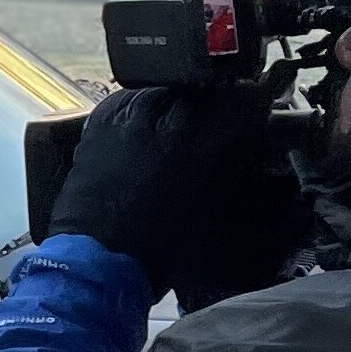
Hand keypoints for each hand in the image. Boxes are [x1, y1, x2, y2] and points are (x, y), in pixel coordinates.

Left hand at [46, 85, 283, 288]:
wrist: (97, 260)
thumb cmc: (157, 252)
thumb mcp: (207, 213)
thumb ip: (221, 173)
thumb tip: (230, 153)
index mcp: (200, 154)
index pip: (235, 107)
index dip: (248, 101)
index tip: (253, 100)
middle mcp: (166, 131)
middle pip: (197, 93)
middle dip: (210, 97)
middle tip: (215, 108)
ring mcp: (129, 127)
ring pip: (159, 91)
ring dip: (172, 98)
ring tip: (177, 110)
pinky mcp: (97, 130)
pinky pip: (121, 102)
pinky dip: (136, 104)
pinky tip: (141, 114)